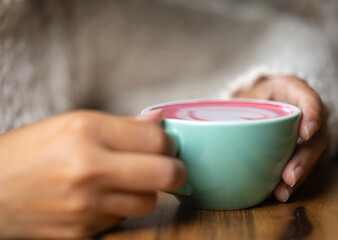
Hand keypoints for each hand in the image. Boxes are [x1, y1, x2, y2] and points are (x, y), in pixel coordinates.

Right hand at [0, 110, 184, 237]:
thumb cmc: (30, 151)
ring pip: (149, 202)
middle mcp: (89, 169)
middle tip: (170, 167)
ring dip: (147, 191)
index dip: (168, 143)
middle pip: (165, 174)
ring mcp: (86, 205)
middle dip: (176, 171)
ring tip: (129, 181)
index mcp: (87, 131)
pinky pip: (122, 219)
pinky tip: (104, 197)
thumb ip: (122, 124)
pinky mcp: (82, 232)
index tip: (166, 146)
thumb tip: (158, 121)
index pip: (156, 139)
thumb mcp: (72, 123)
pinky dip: (121, 207)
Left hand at [234, 75, 327, 201]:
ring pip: (311, 154)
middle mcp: (306, 111)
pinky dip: (292, 180)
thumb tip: (196, 124)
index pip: (308, 98)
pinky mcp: (302, 148)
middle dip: (304, 157)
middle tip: (290, 175)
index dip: (312, 113)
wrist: (256, 105)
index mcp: (291, 90)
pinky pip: (302, 165)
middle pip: (315, 134)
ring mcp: (308, 131)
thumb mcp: (242, 96)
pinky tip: (280, 192)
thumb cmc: (250, 99)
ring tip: (283, 190)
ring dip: (299, 174)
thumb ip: (229, 106)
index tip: (305, 133)